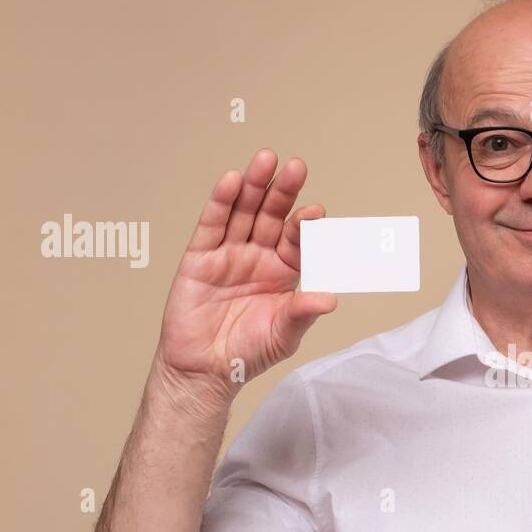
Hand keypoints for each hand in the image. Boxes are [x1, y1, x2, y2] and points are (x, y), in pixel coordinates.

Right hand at [154, 149, 337, 400]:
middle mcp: (259, 257)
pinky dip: (221, 202)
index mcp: (284, 273)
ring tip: (266, 161)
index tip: (315, 212)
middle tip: (296, 168)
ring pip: (243, 212)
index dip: (306, 225)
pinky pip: (212, 224)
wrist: (205, 370)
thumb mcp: (284, 334)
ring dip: (254, 186)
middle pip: (272, 216)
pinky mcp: (200, 257)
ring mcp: (229, 254)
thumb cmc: (248, 353)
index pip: (298, 240)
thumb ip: (303, 312)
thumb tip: (331, 298)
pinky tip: (232, 181)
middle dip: (284, 192)